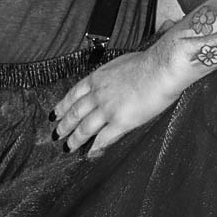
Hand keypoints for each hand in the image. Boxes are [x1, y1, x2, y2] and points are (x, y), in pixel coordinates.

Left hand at [52, 43, 183, 156]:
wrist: (162, 68)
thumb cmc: (149, 62)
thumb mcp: (121, 64)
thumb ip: (112, 76)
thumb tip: (111, 79)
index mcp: (97, 78)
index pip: (73, 95)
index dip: (62, 106)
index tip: (54, 114)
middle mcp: (98, 94)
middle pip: (75, 113)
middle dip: (64, 126)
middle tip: (56, 135)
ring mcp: (108, 108)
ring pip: (85, 128)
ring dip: (75, 140)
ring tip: (68, 148)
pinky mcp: (121, 121)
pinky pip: (104, 138)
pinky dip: (95, 148)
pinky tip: (90, 154)